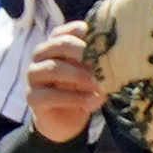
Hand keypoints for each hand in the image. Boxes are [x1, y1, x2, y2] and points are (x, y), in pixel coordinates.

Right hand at [26, 25, 105, 143]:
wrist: (67, 122)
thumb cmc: (82, 91)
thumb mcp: (94, 74)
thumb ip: (101, 63)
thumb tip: (120, 59)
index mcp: (56, 44)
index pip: (67, 30)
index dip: (86, 35)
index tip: (106, 43)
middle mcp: (41, 55)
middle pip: (59, 44)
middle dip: (84, 52)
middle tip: (104, 63)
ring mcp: (34, 75)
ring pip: (53, 68)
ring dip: (80, 76)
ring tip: (98, 85)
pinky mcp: (32, 97)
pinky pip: (50, 95)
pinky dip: (73, 98)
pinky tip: (90, 102)